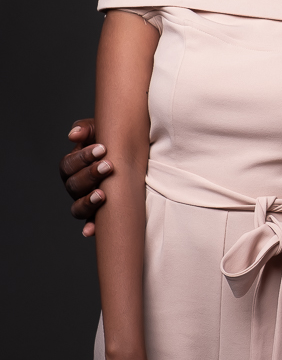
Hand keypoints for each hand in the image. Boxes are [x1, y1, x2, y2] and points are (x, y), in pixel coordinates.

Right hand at [59, 118, 111, 235]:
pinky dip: (91, 228)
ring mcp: (86, 202)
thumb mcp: (102, 131)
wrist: (135, 155)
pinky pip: (92, 224)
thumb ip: (87, 129)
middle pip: (73, 186)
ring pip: (77, 208)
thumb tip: (74, 134)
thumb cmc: (114, 141)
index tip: (102, 149)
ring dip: (88, 202)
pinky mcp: (100, 214)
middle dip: (90, 175)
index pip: (69, 165)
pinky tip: (92, 231)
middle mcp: (76, 186)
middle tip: (109, 165)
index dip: (82, 157)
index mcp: (73, 167)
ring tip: (102, 194)